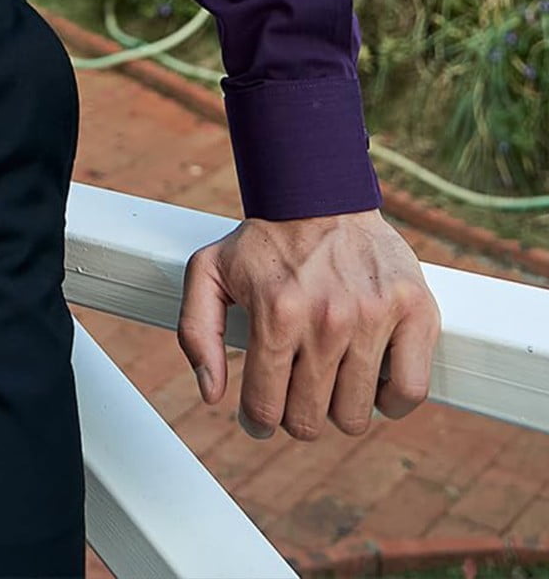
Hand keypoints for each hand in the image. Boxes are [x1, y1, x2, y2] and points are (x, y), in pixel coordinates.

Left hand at [177, 207, 440, 440]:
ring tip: (329, 380)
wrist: (318, 194)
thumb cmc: (262, 242)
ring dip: (339, 407)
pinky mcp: (416, 312)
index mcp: (276, 312)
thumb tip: (213, 394)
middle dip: (296, 415)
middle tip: (294, 391)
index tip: (259, 415)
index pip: (265, 406)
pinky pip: (410, 391)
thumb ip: (197, 332)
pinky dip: (391, 400)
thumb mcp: (208, 272)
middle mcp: (327, 319)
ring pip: (356, 414)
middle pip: (311, 419)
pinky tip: (370, 381)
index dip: (257, 419)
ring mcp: (374, 317)